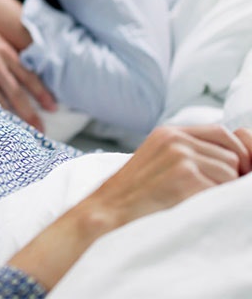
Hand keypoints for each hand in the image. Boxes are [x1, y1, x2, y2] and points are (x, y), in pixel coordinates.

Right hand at [0, 5, 55, 130]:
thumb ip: (7, 49)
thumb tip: (24, 62)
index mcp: (4, 51)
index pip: (29, 76)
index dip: (42, 93)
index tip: (53, 107)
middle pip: (18, 94)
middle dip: (31, 114)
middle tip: (41, 129)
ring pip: (0, 101)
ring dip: (11, 118)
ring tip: (20, 133)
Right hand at [9, 125, 251, 289]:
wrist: (108, 213)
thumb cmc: (136, 197)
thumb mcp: (161, 162)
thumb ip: (191, 153)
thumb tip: (240, 155)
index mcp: (169, 133)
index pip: (222, 132)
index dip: (236, 154)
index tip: (236, 175)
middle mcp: (175, 139)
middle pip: (231, 154)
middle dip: (229, 177)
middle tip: (205, 195)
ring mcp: (180, 156)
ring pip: (231, 172)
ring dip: (222, 192)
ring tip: (193, 202)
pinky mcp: (185, 177)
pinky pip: (224, 191)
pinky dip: (216, 204)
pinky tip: (192, 209)